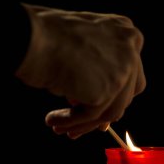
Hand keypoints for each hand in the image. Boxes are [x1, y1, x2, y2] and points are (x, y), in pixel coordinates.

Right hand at [16, 4, 145, 138]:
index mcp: (127, 34)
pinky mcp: (110, 88)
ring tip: (62, 128)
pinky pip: (92, 115)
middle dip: (102, 112)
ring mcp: (124, 69)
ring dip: (86, 123)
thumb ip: (98, 71)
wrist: (31, 37)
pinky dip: (72, 121)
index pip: (132, 74)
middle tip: (81, 124)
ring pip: (111, 110)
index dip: (114, 94)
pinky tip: (54, 121)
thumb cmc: (46, 36)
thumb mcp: (82, 48)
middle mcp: (131, 49)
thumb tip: (103, 105)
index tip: (96, 107)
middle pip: (126, 95)